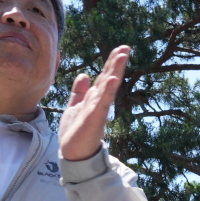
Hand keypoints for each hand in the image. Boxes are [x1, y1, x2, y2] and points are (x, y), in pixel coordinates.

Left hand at [60, 45, 130, 162]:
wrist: (73, 153)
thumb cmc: (75, 132)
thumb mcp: (74, 106)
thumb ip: (79, 92)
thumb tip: (84, 75)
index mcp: (94, 98)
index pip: (104, 76)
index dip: (111, 62)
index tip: (120, 49)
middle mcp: (99, 101)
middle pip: (109, 78)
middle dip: (116, 62)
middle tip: (126, 47)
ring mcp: (98, 109)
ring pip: (108, 87)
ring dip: (115, 71)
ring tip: (122, 56)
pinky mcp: (95, 118)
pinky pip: (102, 102)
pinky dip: (108, 91)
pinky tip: (113, 79)